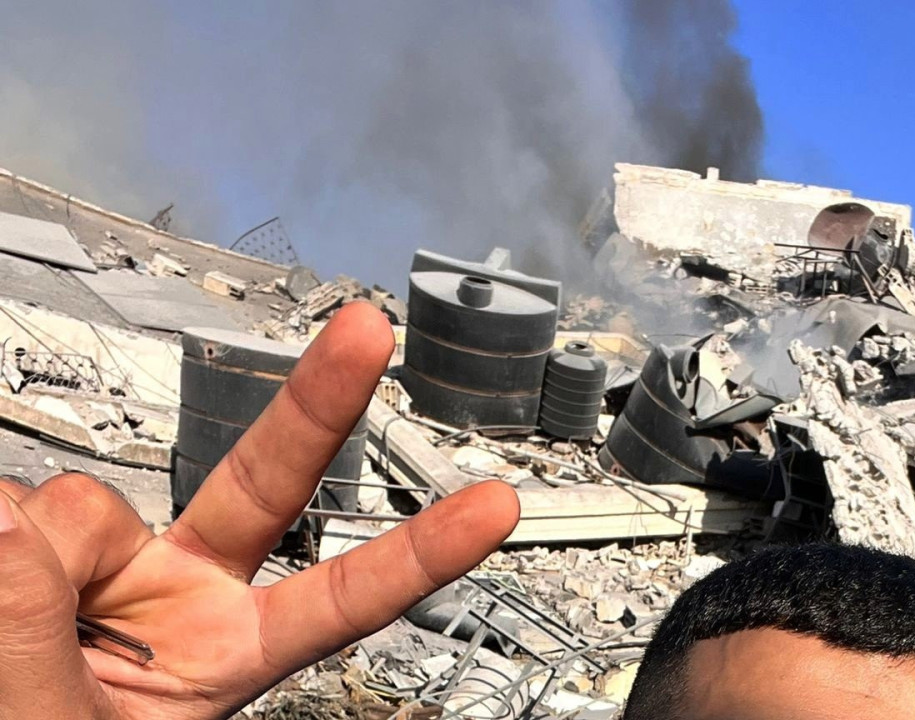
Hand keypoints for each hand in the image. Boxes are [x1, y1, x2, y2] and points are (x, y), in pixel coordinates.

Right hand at [0, 303, 520, 718]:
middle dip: (320, 401)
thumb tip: (18, 523)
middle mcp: (184, 591)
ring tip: (11, 629)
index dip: (423, 553)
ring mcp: (116, 558)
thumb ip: (40, 637)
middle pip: (269, 479)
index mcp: (225, 654)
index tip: (495, 509)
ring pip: (84, 507)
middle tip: (370, 330)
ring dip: (34, 559)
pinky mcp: (42, 536)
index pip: (346, 599)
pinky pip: (15, 508)